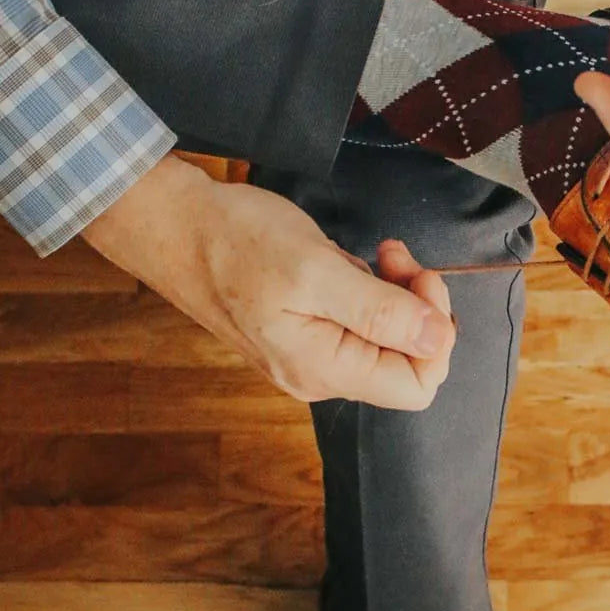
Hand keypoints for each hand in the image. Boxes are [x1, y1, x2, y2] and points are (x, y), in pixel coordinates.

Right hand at [81, 155, 455, 409]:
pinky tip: (349, 260)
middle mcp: (319, 373)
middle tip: (399, 257)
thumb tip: (436, 339)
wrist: (172, 225)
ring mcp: (309, 352)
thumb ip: (380, 312)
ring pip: (384, 337)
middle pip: (404, 360)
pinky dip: (369, 287)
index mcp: (324, 369)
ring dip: (395, 291)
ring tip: (378, 252)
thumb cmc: (234, 242)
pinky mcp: (303, 328)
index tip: (423, 281)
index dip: (435, 336)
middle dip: (417, 306)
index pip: (415, 386)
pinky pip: (358, 320)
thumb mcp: (316, 271)